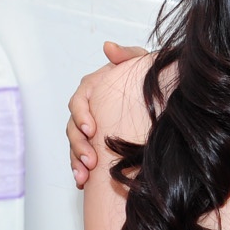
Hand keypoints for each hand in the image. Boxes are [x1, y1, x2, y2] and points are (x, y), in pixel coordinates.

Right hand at [67, 41, 148, 186]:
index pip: (79, 102)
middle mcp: (86, 110)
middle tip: (90, 160)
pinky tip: (83, 182)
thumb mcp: (140, 63)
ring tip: (83, 175)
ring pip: (75, 146)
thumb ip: (126, 55)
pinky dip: (79, 169)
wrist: (156, 98)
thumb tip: (108, 47)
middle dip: (79, 146)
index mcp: (92, 90)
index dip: (81, 116)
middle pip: (73, 128)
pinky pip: (81, 158)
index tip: (91, 129)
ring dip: (76, 161)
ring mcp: (88, 129)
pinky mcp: (93, 144)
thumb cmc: (144, 79)